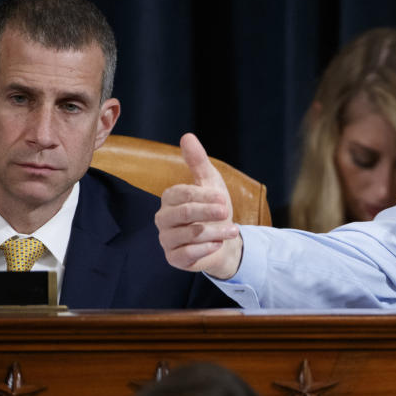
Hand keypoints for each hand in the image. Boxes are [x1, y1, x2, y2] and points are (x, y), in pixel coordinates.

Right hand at [156, 133, 242, 278]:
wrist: (224, 243)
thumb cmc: (215, 212)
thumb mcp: (211, 184)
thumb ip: (198, 162)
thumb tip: (187, 136)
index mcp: (170, 199)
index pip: (181, 193)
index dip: (204, 196)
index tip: (222, 199)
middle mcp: (163, 219)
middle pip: (183, 213)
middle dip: (209, 213)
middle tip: (227, 212)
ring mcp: (167, 240)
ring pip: (189, 234)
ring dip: (215, 231)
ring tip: (231, 230)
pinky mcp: (174, 258)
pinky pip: (187, 253)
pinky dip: (206, 248)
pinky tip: (218, 243)